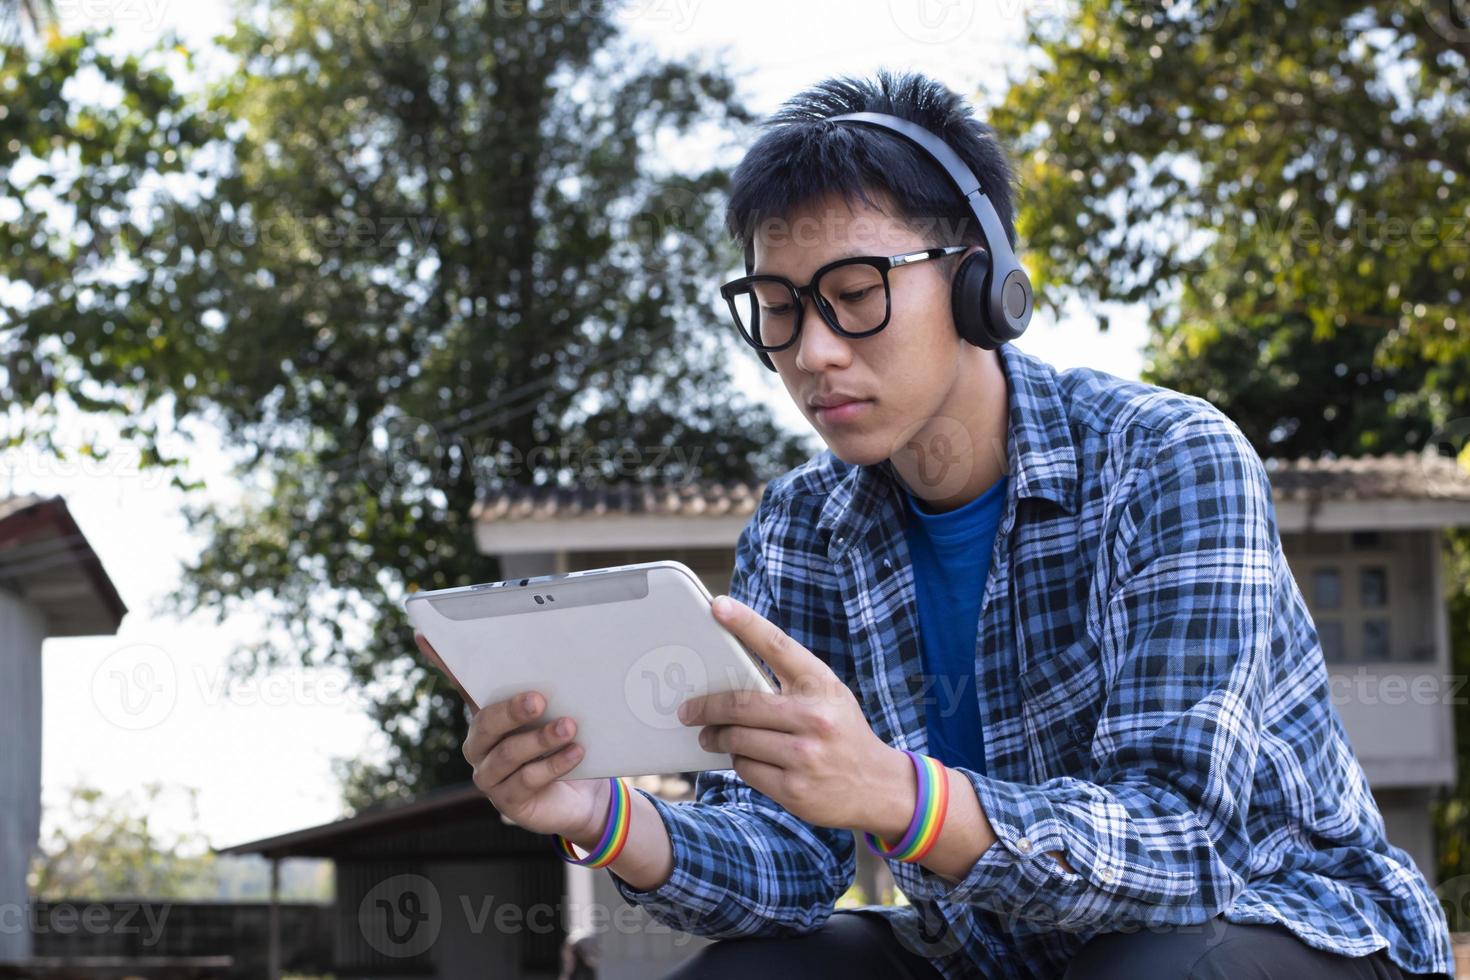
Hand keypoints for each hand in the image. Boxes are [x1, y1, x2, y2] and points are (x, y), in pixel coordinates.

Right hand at [414, 632, 610, 840]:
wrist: (580, 796)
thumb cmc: (561, 746)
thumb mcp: (555, 716)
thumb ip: (548, 692)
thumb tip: (560, 654)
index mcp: (486, 717)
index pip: (462, 684)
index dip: (442, 661)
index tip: (424, 633)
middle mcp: (479, 745)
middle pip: (487, 723)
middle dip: (512, 710)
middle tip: (539, 699)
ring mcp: (489, 776)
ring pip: (509, 753)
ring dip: (541, 738)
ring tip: (569, 727)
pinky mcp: (508, 802)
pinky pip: (528, 780)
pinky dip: (553, 764)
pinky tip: (575, 752)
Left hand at [677, 595, 903, 831]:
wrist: (881, 787)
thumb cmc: (843, 733)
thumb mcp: (829, 697)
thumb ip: (790, 684)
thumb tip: (730, 677)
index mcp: (822, 684)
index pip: (778, 645)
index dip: (746, 623)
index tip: (717, 606)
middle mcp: (815, 716)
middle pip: (741, 703)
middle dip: (706, 706)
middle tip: (688, 709)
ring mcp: (805, 754)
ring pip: (738, 739)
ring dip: (717, 737)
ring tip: (709, 736)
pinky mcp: (795, 789)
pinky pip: (747, 769)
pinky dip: (737, 761)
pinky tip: (740, 758)